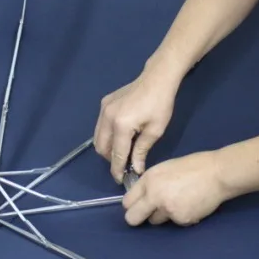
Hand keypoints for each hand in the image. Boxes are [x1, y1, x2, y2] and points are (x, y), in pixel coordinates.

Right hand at [93, 68, 179, 182]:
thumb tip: (135, 169)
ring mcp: (103, 109)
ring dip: (107, 148)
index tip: (121, 181)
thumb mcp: (155, 131)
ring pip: (97, 137)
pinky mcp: (104, 103)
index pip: (116, 154)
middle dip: (110, 159)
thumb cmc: (161, 104)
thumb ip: (141, 151)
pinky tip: (121, 136)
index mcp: (121, 125)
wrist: (157, 78)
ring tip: (123, 152)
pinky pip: (100, 126)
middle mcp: (107, 117)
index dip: (117, 170)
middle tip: (124, 165)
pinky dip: (107, 135)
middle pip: (101, 148)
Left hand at [122, 151, 226, 226]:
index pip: (127, 202)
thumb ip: (151, 183)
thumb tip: (142, 198)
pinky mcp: (181, 219)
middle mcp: (154, 195)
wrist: (217, 173)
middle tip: (148, 214)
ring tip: (178, 202)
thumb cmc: (193, 167)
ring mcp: (167, 209)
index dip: (132, 205)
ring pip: (155, 221)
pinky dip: (180, 217)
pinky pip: (174, 222)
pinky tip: (190, 205)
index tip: (138, 206)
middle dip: (137, 218)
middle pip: (132, 218)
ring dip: (162, 215)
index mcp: (149, 180)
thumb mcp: (165, 169)